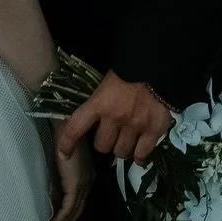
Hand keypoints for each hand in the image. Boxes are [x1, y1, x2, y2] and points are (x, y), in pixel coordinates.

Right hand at [46, 120, 92, 220]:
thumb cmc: (58, 135)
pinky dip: (59, 219)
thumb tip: (47, 189)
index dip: (67, 218)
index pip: (77, 203)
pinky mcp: (75, 184)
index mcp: (83, 175)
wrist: (62, 122)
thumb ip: (56, 173)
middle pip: (76, 212)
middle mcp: (86, 182)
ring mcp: (83, 183)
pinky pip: (68, 208)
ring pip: (73, 213)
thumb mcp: (58, 158)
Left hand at [55, 71, 173, 167]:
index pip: (76, 128)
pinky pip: (142, 154)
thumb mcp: (106, 83)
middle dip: (104, 143)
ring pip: (122, 153)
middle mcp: (115, 118)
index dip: (67, 144)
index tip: (64, 155)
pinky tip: (139, 154)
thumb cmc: (128, 70)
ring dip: (122, 148)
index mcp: (99, 103)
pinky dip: (139, 156)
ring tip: (126, 141)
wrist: (157, 64)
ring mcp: (135, 126)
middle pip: (102, 147)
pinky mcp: (154, 130)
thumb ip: (98, 102)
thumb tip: (90, 121)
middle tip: (110, 135)